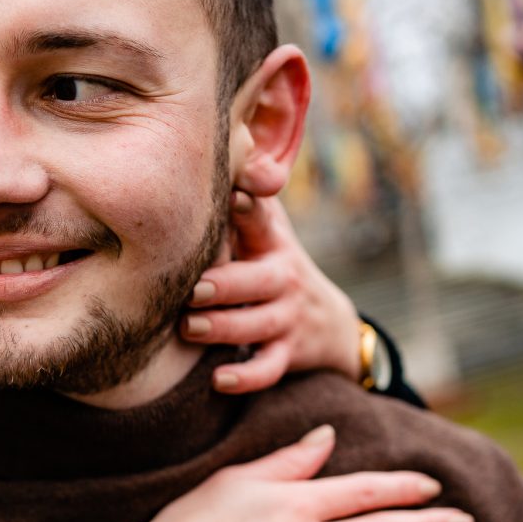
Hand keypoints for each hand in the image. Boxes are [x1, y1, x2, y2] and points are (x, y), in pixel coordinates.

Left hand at [182, 192, 360, 392]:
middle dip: (228, 284)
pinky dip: (246, 377)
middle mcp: (282, 277)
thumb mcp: (267, 229)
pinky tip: (220, 380)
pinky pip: (269, 369)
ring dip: (225, 327)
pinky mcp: (288, 353)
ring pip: (259, 325)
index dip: (252, 207)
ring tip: (192, 328)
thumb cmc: (273, 263)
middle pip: (259, 281)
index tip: (237, 196)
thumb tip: (211, 141)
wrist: (329, 323)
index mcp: (271, 242)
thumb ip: (240, 198)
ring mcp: (286, 317)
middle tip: (195, 289)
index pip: (264, 219)